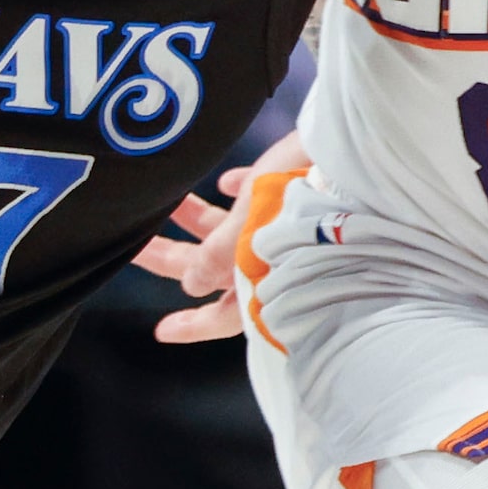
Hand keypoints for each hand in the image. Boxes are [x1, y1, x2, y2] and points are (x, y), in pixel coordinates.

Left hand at [132, 129, 310, 343]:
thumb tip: (189, 285)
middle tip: (133, 243)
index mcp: (263, 279)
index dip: (193, 326)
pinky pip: (256, 197)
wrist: (354, 156)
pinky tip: (225, 180)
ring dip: (195, 217)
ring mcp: (279, 224)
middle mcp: (270, 258)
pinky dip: (238, 189)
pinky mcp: (290, 190)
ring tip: (164, 200)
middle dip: (171, 256)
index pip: (224, 314)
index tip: (162, 332)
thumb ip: (216, 257)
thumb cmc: (305, 197)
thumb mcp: (251, 230)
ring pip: (228, 231)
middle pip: (211, 267)